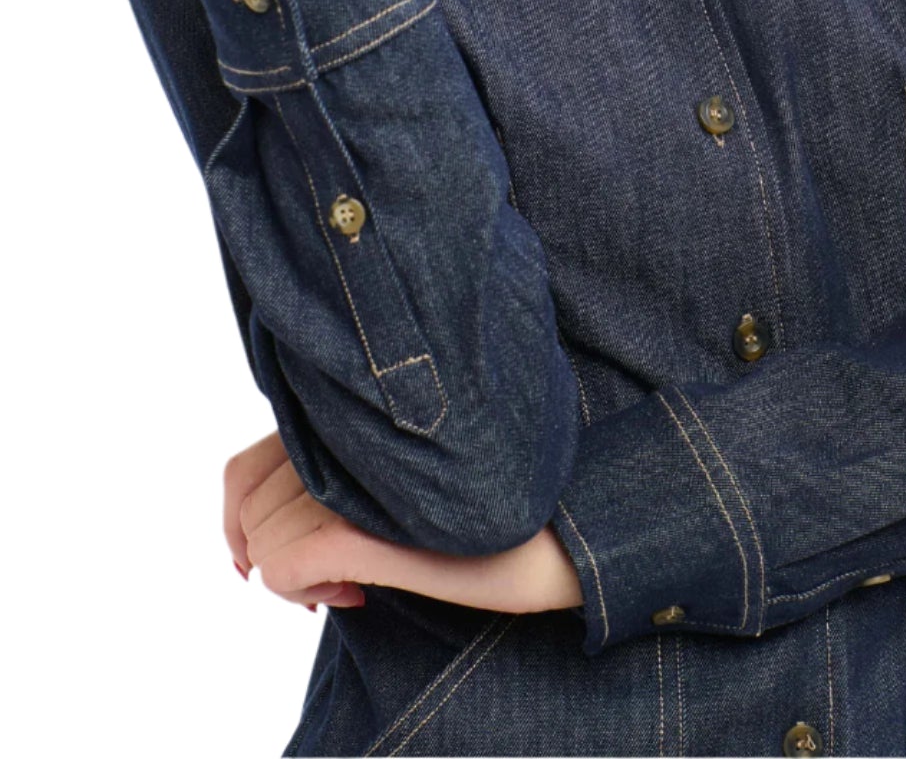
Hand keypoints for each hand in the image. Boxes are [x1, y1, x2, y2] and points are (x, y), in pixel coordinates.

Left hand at [224, 429, 584, 614]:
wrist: (562, 527)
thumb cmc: (489, 507)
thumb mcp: (400, 480)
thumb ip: (347, 470)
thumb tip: (276, 528)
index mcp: (346, 417)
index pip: (244, 469)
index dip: (240, 521)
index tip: (264, 559)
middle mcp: (339, 436)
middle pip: (248, 506)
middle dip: (273, 554)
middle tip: (335, 577)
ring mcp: (348, 478)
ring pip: (263, 541)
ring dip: (298, 577)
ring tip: (360, 579)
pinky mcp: (360, 528)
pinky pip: (284, 568)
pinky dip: (306, 591)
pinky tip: (363, 591)